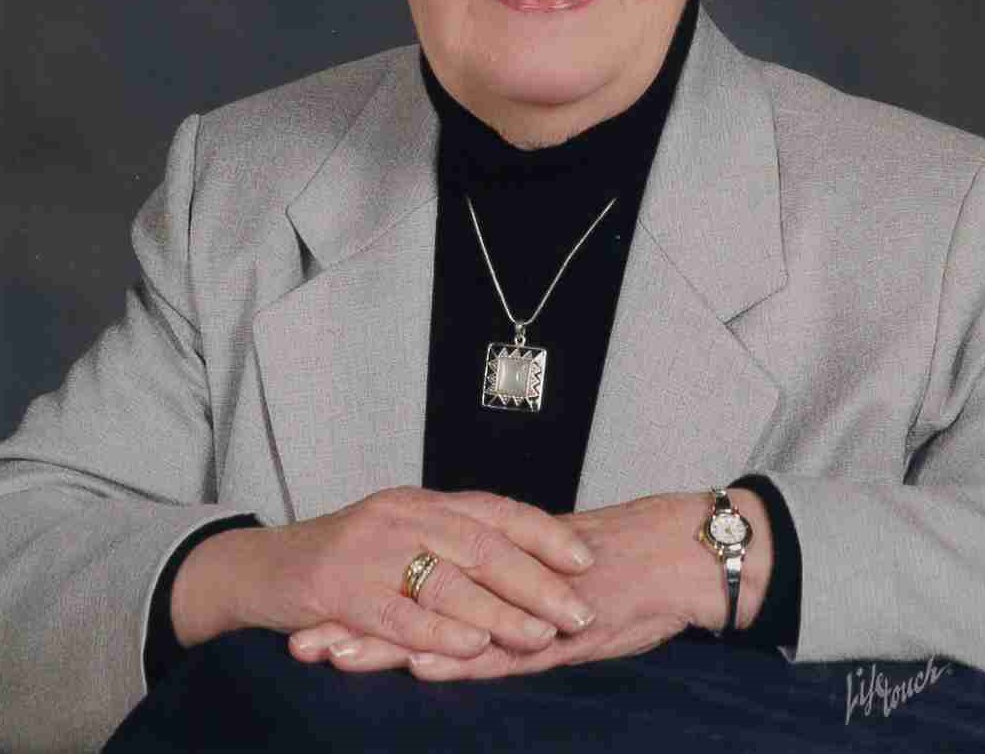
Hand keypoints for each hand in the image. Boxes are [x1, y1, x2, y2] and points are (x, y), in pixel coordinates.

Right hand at [171, 486, 595, 664]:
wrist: (260, 568)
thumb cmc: (342, 559)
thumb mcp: (399, 536)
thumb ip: (450, 544)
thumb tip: (523, 564)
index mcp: (421, 502)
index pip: (494, 510)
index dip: (543, 533)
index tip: (585, 558)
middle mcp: (402, 516)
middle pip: (481, 545)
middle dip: (537, 580)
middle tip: (580, 611)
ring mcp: (370, 550)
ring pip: (448, 580)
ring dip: (500, 611)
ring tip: (542, 635)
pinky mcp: (341, 589)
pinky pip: (399, 614)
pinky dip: (439, 632)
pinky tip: (473, 648)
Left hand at [300, 489, 772, 679]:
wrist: (678, 554)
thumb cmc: (619, 572)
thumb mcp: (552, 581)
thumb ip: (507, 596)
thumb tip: (468, 613)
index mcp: (491, 568)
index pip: (416, 587)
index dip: (367, 605)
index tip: (315, 620)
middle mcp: (499, 581)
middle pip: (417, 604)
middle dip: (358, 625)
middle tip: (302, 641)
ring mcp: (526, 606)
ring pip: (447, 627)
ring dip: (390, 645)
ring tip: (335, 658)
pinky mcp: (559, 630)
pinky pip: (505, 647)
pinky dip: (465, 656)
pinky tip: (424, 667)